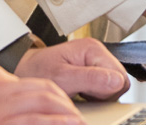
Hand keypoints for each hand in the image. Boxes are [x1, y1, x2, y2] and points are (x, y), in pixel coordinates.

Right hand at [0, 64, 83, 124]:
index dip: (58, 100)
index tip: (66, 111)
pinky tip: (61, 130)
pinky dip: (49, 128)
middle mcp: (0, 89)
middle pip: (48, 95)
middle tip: (78, 121)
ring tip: (78, 127)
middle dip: (68, 110)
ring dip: (66, 121)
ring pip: (46, 111)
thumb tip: (14, 105)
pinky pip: (32, 125)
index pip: (38, 84)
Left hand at [14, 38, 129, 100]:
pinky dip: (95, 96)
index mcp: (92, 49)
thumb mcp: (61, 77)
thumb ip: (90, 78)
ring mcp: (95, 63)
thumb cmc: (37, 71)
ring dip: (99, 96)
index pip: (120, 77)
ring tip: (78, 92)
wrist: (25, 72)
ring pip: (114, 88)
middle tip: (81, 93)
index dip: (106, 90)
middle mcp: (97, 53)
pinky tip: (81, 93)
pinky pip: (106, 90)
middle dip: (104, 94)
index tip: (87, 92)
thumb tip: (115, 81)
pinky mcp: (93, 73)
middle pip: (120, 82)